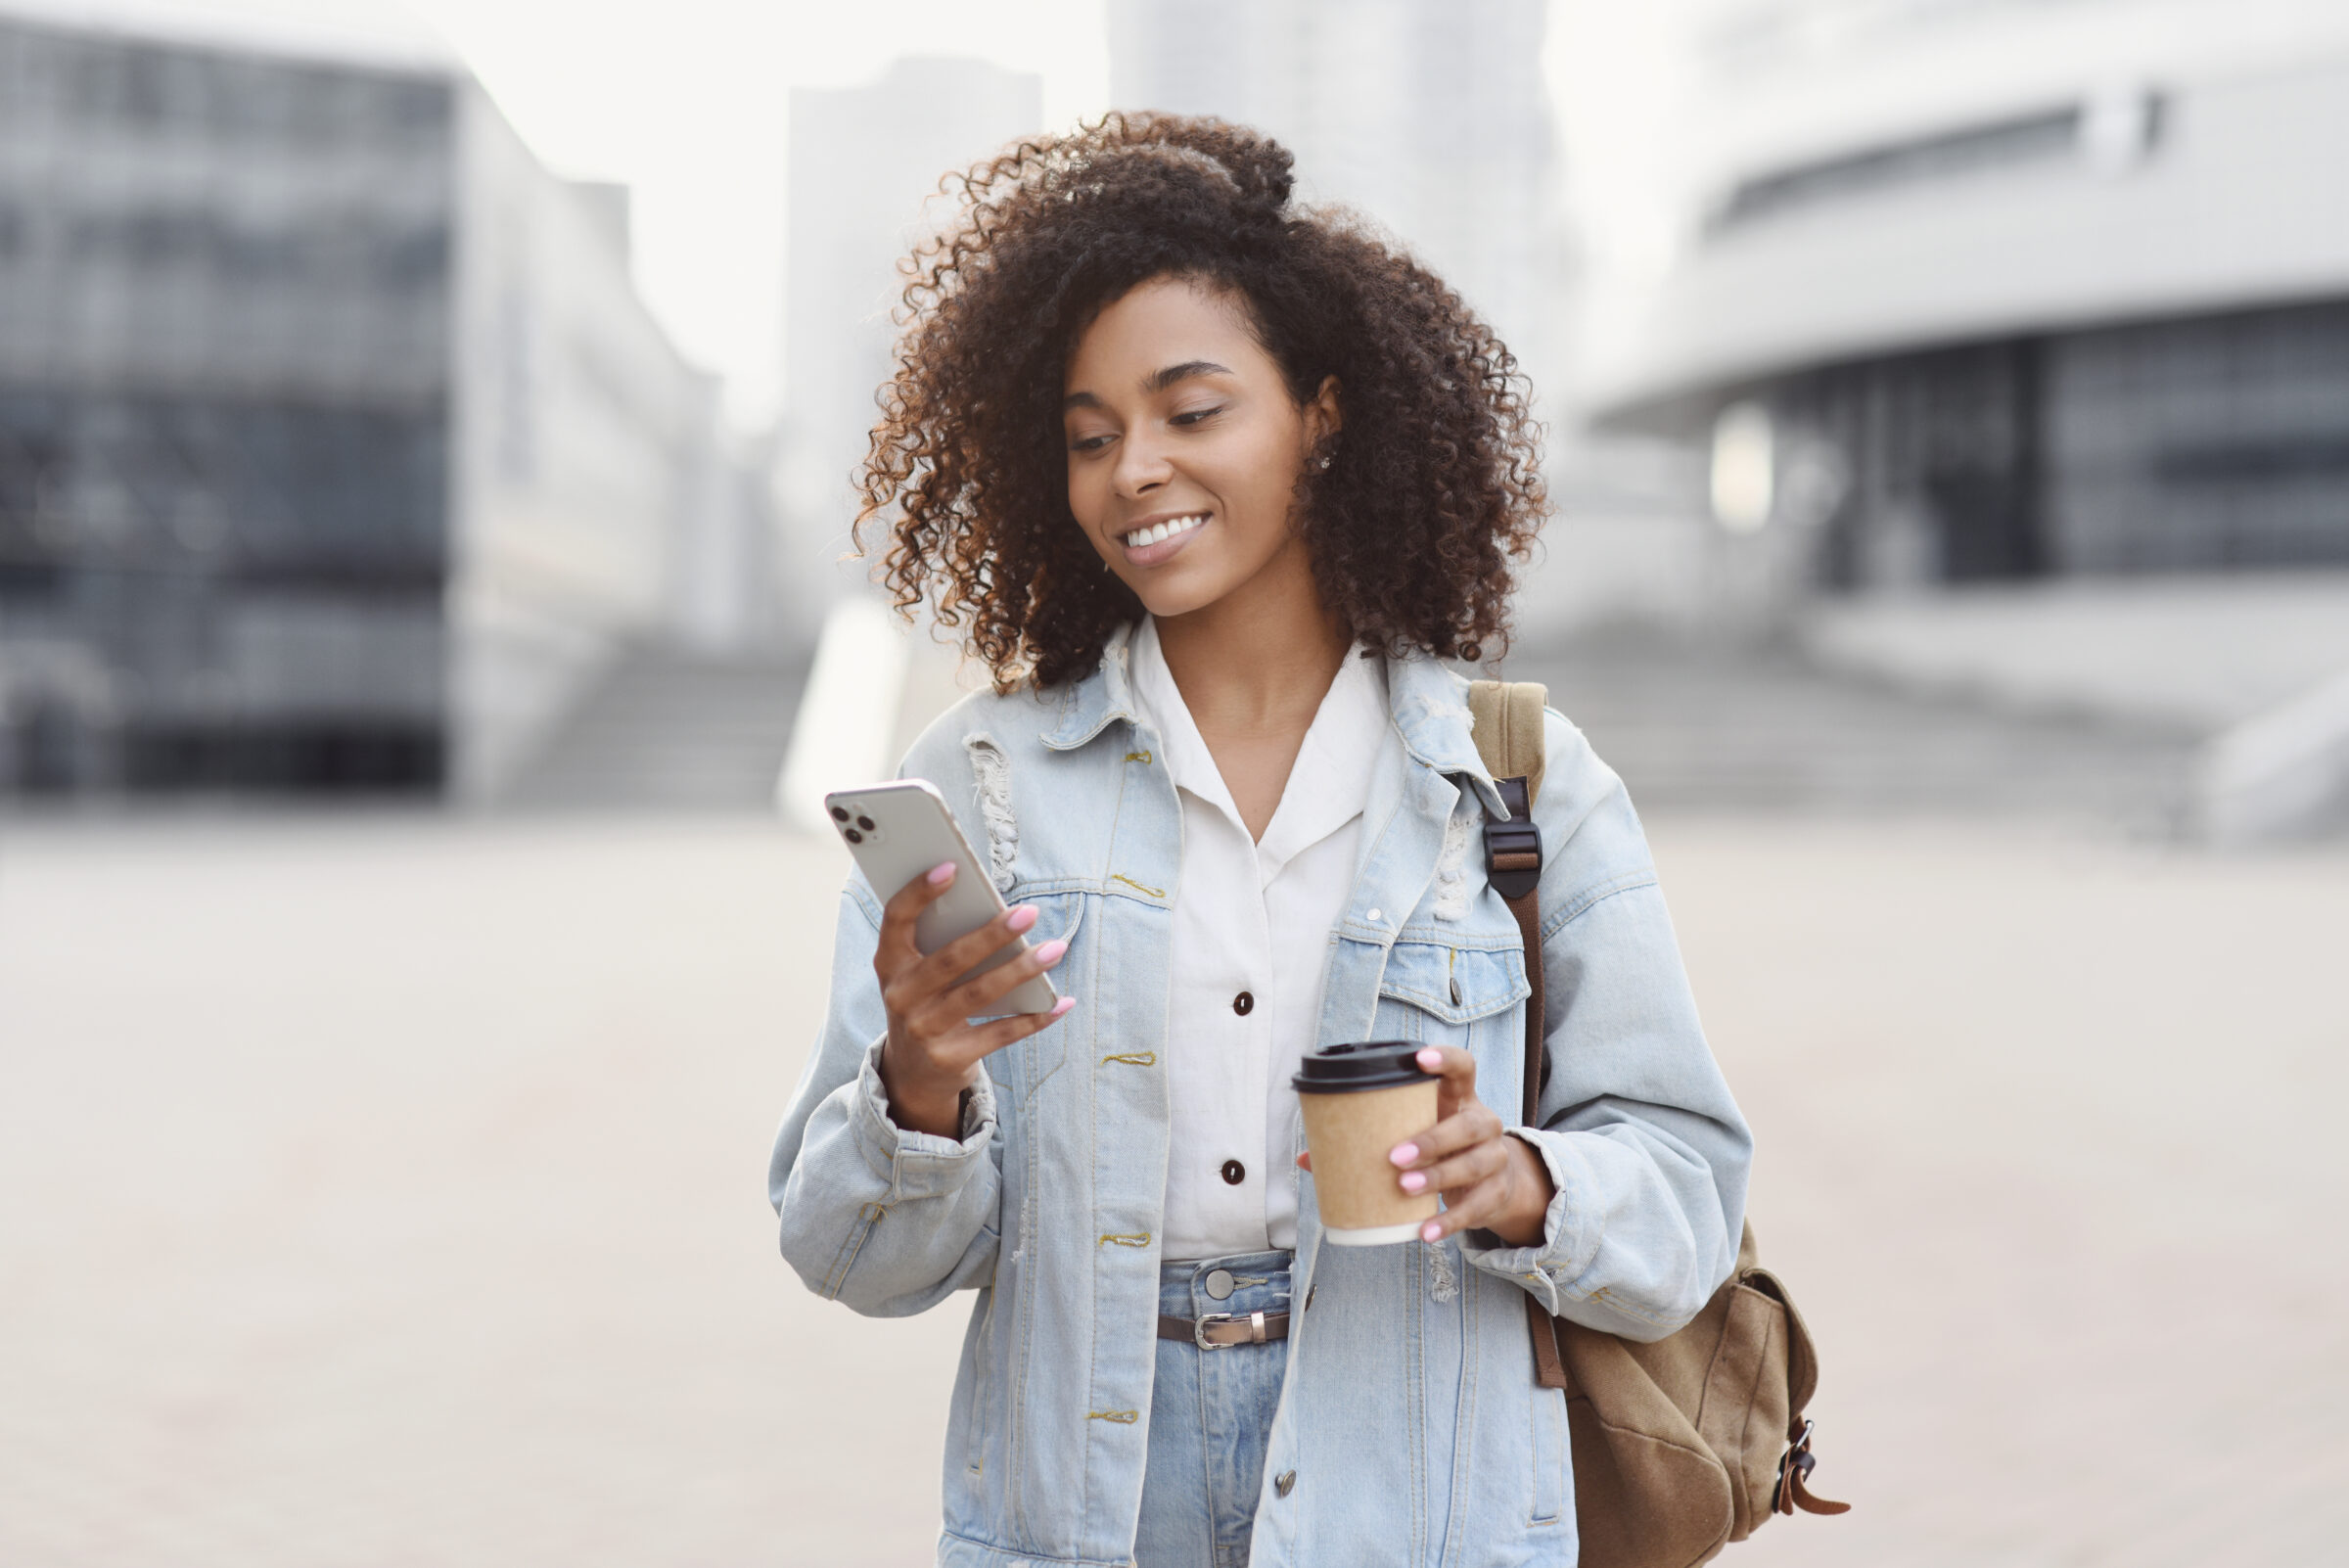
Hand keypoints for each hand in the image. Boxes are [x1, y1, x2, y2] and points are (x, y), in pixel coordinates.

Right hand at [874, 862, 1073, 1138]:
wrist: (912, 1072)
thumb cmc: (926, 1001)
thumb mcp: (918, 973)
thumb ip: (942, 943)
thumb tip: (1001, 912)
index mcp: (889, 963)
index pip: (896, 919)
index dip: (919, 892)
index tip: (951, 868)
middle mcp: (901, 995)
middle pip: (951, 958)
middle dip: (993, 934)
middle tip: (1029, 913)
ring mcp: (923, 1029)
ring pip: (979, 993)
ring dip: (1022, 969)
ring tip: (1055, 949)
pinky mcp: (950, 1058)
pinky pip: (1000, 1034)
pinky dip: (1035, 1018)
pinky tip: (1061, 1002)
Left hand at [1299, 1044, 1552, 1245]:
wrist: (1493, 1182)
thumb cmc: (1442, 1147)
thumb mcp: (1416, 1132)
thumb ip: (1367, 1138)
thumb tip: (1307, 1158)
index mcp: (1460, 1098)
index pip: (1464, 1067)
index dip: (1445, 1059)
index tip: (1418, 1058)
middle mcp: (1484, 1123)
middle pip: (1470, 1125)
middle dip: (1432, 1140)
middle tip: (1394, 1156)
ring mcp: (1495, 1159)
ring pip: (1474, 1164)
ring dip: (1438, 1177)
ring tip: (1404, 1188)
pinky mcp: (1496, 1194)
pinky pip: (1476, 1208)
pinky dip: (1449, 1222)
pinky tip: (1425, 1231)